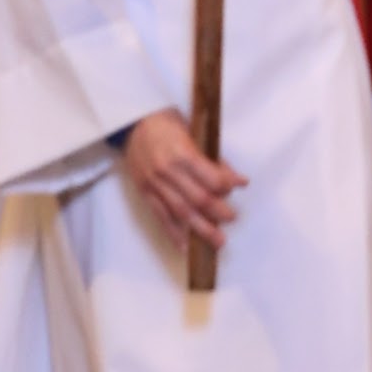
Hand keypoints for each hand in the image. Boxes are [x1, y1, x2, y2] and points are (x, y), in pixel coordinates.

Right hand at [122, 109, 245, 251]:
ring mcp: (154, 184)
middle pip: (198, 199)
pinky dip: (174, 234)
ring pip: (181, 212)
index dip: (227, 185)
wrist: (132, 123)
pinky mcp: (145, 193)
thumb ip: (211, 158)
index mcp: (182, 153)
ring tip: (217, 241)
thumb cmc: (165, 124)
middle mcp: (168, 171)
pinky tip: (185, 247)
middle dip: (218, 212)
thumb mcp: (192, 132)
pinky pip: (161, 217)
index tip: (240, 186)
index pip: (210, 178)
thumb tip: (233, 178)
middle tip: (232, 218)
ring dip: (201, 229)